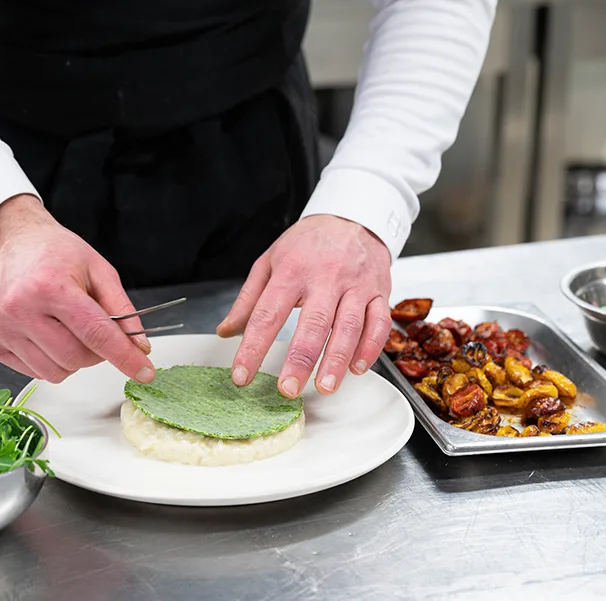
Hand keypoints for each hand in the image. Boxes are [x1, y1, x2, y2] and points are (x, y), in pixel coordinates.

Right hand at [0, 195, 153, 383]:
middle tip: (94, 330)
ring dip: (73, 359)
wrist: (11, 244)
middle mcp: (21, 309)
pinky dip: (50, 360)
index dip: (124, 356)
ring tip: (67, 328)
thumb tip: (139, 347)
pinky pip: (35, 372)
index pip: (96, 334)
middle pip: (76, 358)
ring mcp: (3, 329)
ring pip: (56, 372)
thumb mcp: (99, 270)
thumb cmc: (56, 254)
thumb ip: (122, 309)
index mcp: (51, 287)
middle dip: (96, 353)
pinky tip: (46, 333)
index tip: (144, 373)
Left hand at [216, 214, 391, 397]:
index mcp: (292, 271)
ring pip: (349, 326)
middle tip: (288, 389)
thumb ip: (248, 300)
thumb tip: (226, 332)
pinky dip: (370, 348)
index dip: (253, 347)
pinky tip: (357, 368)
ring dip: (337, 360)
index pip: (267, 314)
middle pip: (314, 322)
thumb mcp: (270, 262)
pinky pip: (379, 323)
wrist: (351, 217)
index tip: (241, 376)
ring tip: (324, 386)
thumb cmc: (307, 244)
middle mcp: (325, 278)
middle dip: (301, 359)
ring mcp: (355, 285)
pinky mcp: (379, 292)